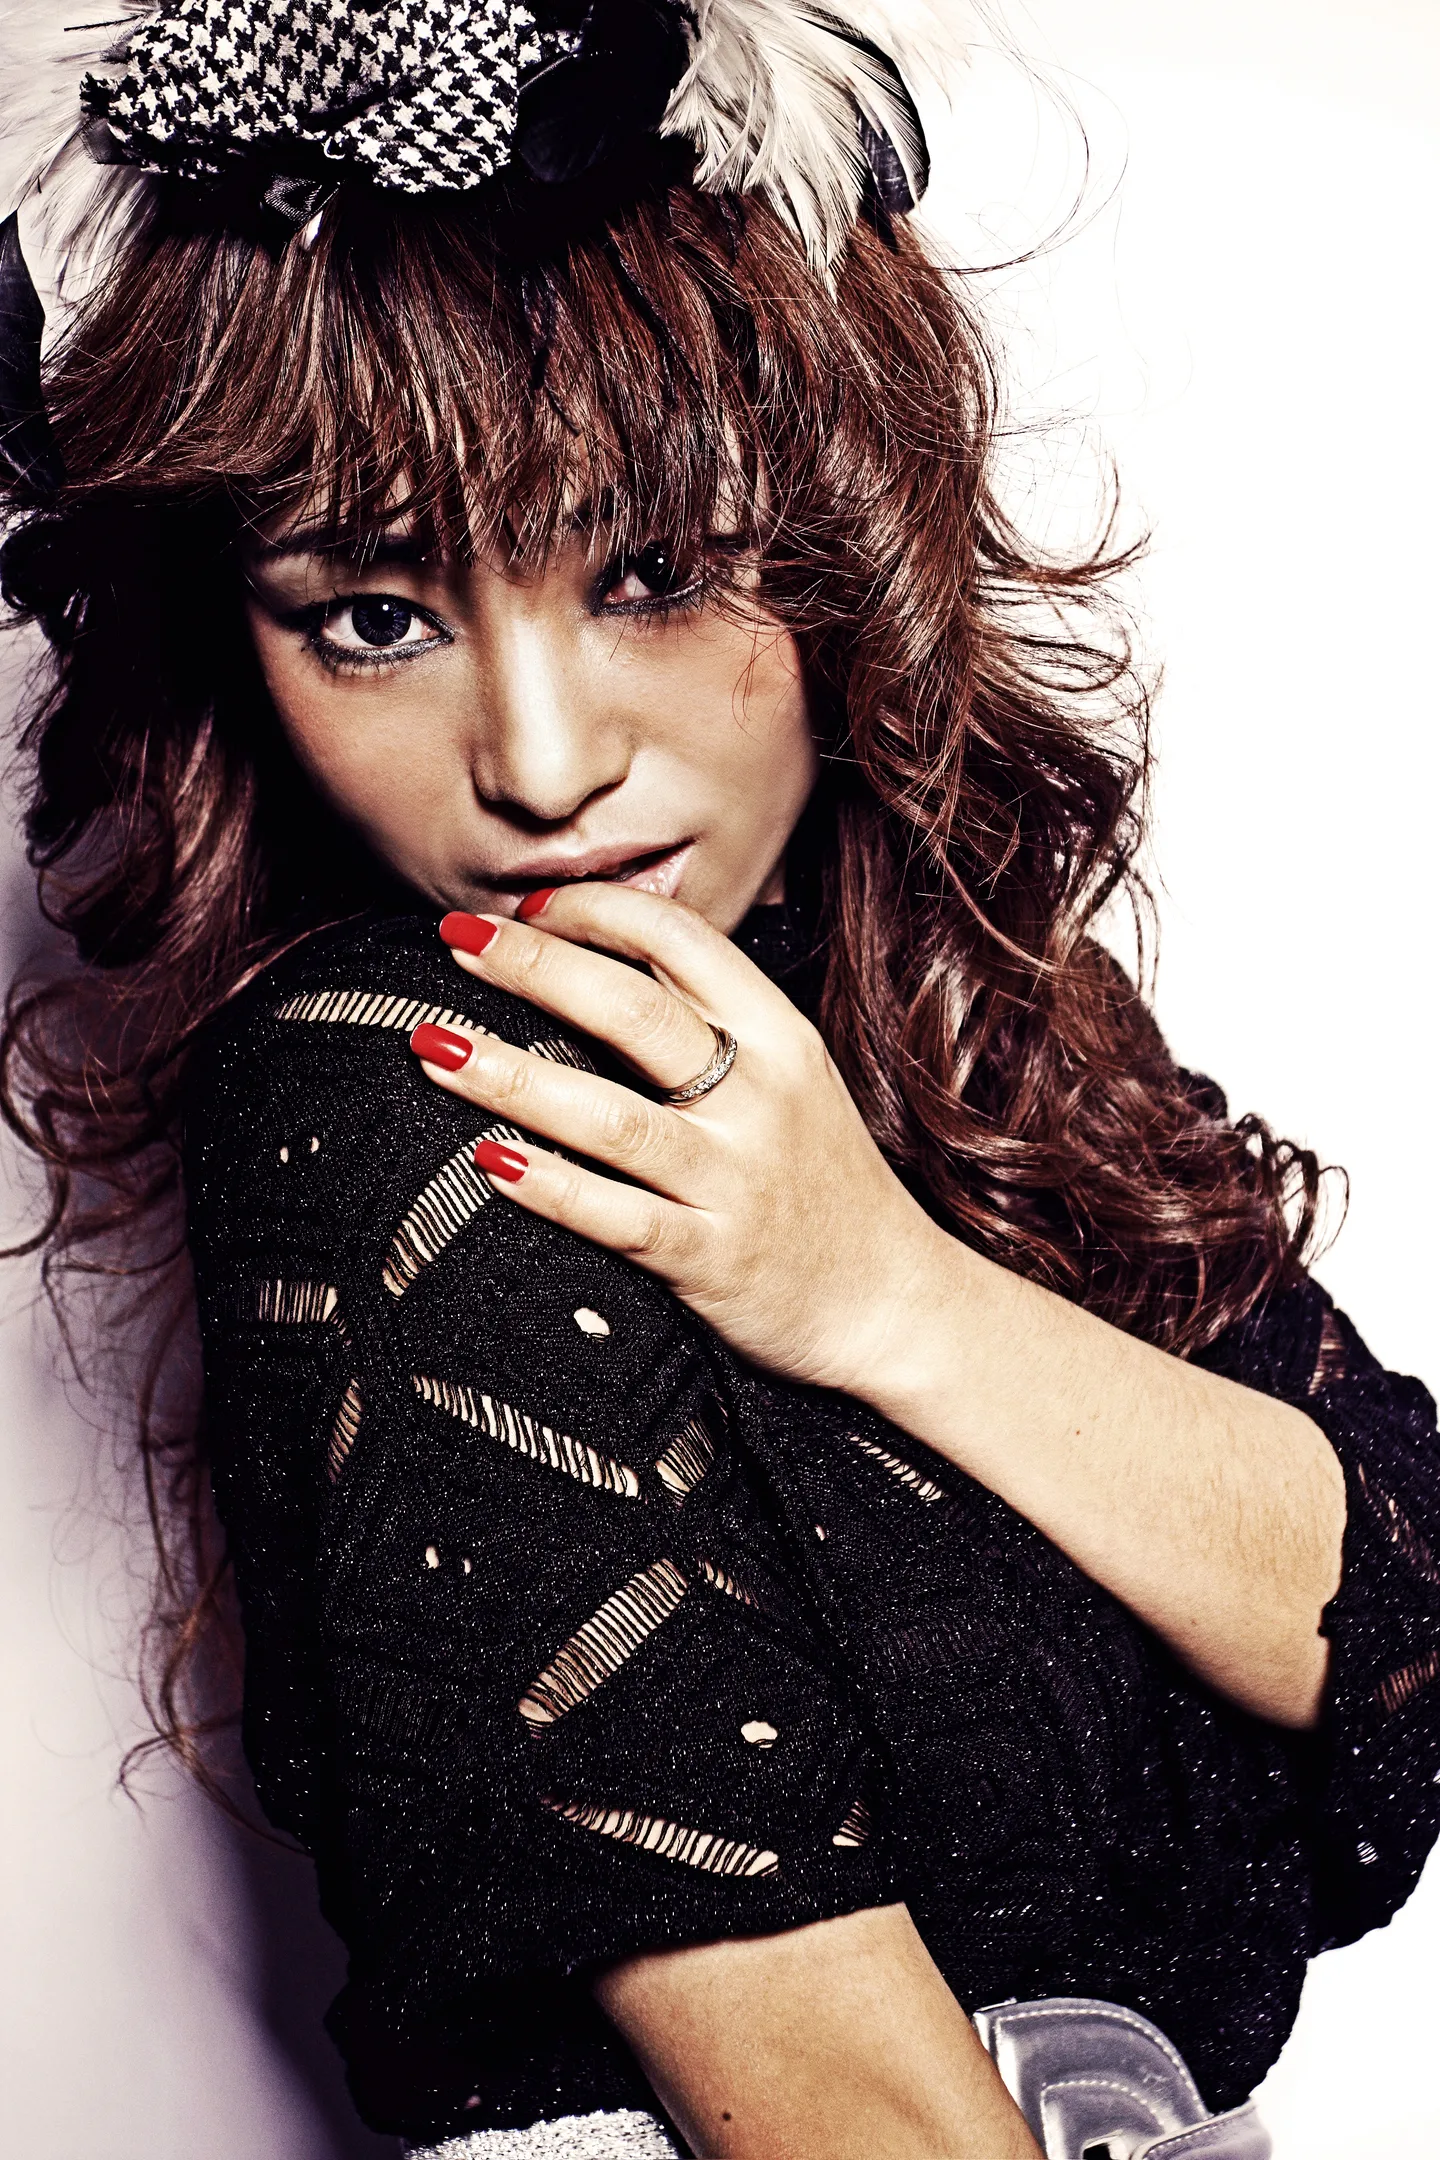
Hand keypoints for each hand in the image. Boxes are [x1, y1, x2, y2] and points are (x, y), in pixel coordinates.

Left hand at [409, 885, 945, 1394]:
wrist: (892, 1302)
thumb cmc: (823, 1185)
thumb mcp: (792, 1080)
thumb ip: (714, 1023)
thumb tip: (602, 960)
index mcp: (781, 1037)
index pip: (683, 940)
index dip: (597, 910)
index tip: (531, 905)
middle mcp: (759, 1099)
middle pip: (632, 1008)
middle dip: (532, 965)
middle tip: (456, 939)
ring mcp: (733, 1179)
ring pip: (608, 1114)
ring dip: (509, 1075)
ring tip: (434, 1046)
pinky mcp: (710, 1256)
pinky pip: (614, 1216)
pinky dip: (546, 1187)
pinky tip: (486, 1162)